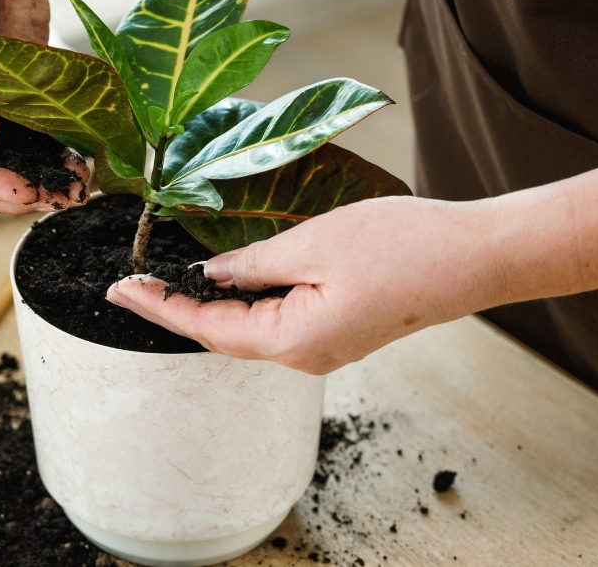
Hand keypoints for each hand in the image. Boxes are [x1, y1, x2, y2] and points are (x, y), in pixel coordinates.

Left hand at [106, 196, 500, 373]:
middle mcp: (305, 356)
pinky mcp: (341, 332)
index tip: (121, 289)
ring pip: (250, 330)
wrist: (476, 258)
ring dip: (209, 308)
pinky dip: (246, 304)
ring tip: (167, 281)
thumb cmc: (404, 247)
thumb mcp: (312, 243)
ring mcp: (325, 348)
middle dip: (175, 309)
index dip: (159, 306)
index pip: (206, 327)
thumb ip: (254, 263)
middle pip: (223, 336)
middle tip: (132, 283)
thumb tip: (213, 275)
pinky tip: (229, 282)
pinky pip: (278, 322)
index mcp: (292, 340)